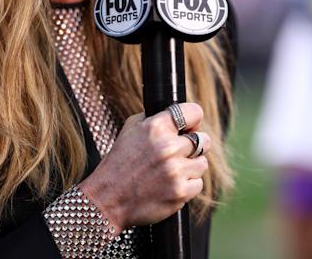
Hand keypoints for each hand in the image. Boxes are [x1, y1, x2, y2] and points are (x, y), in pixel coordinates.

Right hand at [78, 102, 211, 229]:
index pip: (193, 112)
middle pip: (204, 140)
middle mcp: (168, 147)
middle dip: (193, 146)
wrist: (108, 199)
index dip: (193, 119)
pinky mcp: (180, 192)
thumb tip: (180, 116)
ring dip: (191, 167)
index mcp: (156, 127)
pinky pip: (198, 184)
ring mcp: (175, 171)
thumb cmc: (119, 163)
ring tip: (172, 171)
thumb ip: (155, 119)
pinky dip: (187, 186)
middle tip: (180, 152)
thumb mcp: (131, 129)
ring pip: (202, 163)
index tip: (190, 126)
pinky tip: (170, 185)